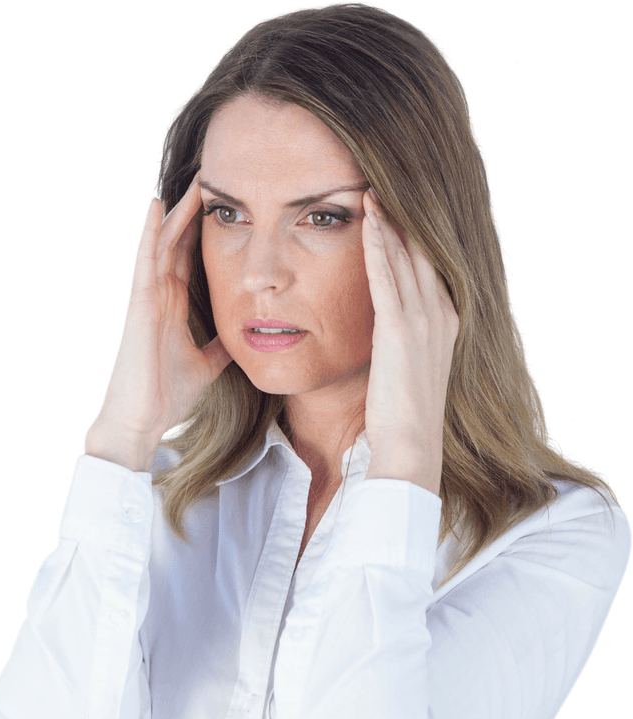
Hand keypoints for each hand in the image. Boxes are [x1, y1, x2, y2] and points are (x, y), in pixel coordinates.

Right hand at [85, 171, 233, 455]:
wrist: (142, 420)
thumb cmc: (166, 395)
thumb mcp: (206, 365)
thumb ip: (220, 347)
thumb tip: (242, 337)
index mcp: (174, 304)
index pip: (191, 255)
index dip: (205, 227)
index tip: (225, 201)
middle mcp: (159, 293)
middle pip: (178, 240)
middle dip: (193, 209)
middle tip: (212, 174)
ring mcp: (147, 296)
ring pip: (162, 242)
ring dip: (176, 210)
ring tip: (192, 178)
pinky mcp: (139, 304)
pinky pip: (145, 260)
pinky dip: (151, 232)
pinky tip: (157, 205)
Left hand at [361, 188, 458, 494]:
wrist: (412, 445)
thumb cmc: (404, 414)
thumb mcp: (409, 365)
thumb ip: (402, 336)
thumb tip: (387, 324)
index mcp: (446, 319)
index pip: (428, 264)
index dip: (412, 233)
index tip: (395, 203)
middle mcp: (440, 313)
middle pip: (419, 252)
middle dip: (402, 217)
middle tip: (383, 180)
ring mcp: (422, 320)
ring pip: (403, 257)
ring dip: (387, 221)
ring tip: (371, 187)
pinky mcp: (399, 330)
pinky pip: (385, 277)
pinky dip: (376, 244)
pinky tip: (367, 218)